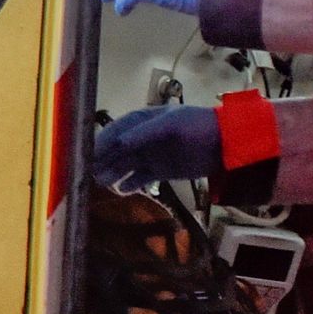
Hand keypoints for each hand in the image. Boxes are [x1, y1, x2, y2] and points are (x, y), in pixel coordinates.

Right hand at [94, 105, 223, 188]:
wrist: (224, 144)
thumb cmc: (197, 126)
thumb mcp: (170, 124)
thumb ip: (144, 133)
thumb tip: (119, 143)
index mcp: (142, 122)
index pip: (115, 131)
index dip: (101, 142)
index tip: (88, 154)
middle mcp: (142, 138)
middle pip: (116, 150)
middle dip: (102, 160)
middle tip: (88, 173)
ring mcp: (151, 155)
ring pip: (124, 165)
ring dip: (112, 173)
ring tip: (101, 183)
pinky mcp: (160, 171)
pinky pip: (139, 178)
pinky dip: (130, 185)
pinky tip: (121, 191)